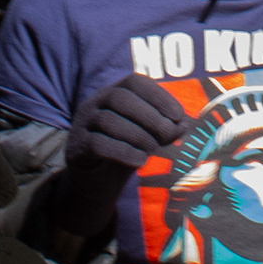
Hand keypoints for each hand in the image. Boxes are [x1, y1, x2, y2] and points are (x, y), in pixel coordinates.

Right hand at [67, 73, 193, 178]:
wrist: (95, 181)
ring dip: (138, 135)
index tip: (179, 115)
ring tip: (154, 149)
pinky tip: (140, 161)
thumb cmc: (124, 150)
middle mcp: (94, 103)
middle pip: (120, 98)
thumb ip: (164, 128)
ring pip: (108, 121)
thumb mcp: (147, 136)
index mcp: (113, 93)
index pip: (135, 82)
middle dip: (150, 115)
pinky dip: (123, 151)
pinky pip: (98, 144)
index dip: (158, 95)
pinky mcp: (77, 148)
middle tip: (169, 133)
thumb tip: (185, 124)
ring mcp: (82, 124)